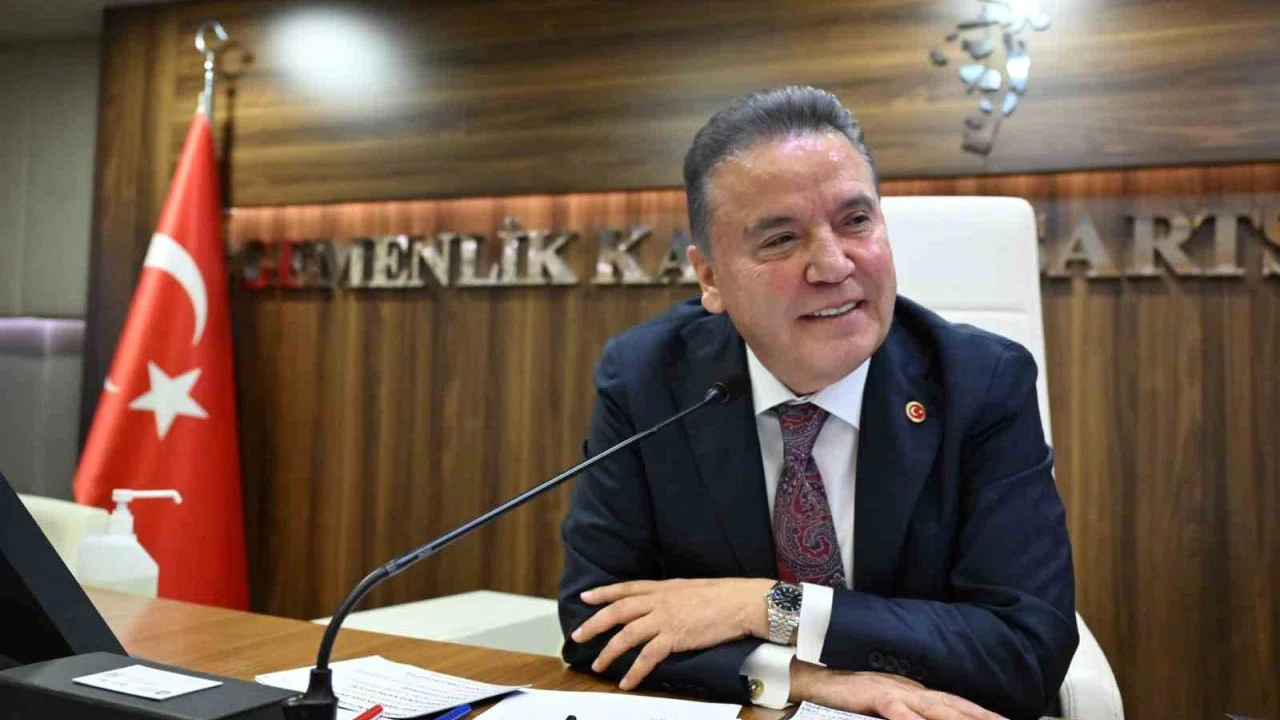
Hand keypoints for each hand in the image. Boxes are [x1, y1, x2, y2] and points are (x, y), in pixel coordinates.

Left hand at [571, 578, 773, 689]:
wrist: (742, 602)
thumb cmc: (723, 595)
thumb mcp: (691, 589)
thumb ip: (672, 596)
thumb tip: (663, 604)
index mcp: (663, 587)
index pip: (625, 588)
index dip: (603, 592)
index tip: (586, 597)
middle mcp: (659, 600)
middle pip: (617, 611)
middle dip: (594, 624)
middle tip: (577, 636)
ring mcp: (665, 618)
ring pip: (626, 634)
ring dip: (609, 651)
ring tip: (598, 665)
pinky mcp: (675, 637)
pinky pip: (647, 656)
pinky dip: (634, 670)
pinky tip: (627, 681)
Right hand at [790, 662, 1007, 719]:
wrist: (816, 677)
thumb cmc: (850, 696)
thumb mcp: (886, 706)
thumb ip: (908, 712)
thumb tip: (927, 719)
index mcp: (915, 692)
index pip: (955, 704)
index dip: (981, 713)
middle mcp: (910, 689)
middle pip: (953, 705)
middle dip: (981, 717)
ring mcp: (892, 691)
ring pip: (932, 707)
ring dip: (957, 718)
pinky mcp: (872, 695)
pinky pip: (895, 709)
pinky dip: (909, 718)